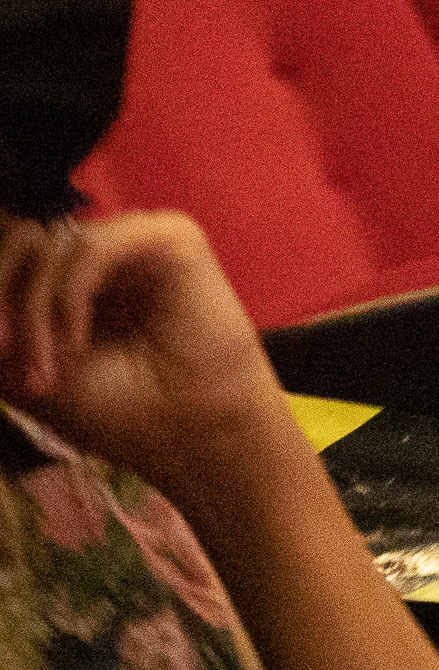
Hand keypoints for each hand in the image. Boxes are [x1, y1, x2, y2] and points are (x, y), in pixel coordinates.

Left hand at [0, 214, 294, 514]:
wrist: (189, 431)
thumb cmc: (117, 408)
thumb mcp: (21, 370)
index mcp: (68, 278)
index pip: (12, 251)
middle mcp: (100, 253)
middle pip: (21, 238)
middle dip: (1, 292)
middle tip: (5, 349)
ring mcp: (133, 242)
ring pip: (51, 246)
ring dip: (34, 312)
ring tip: (51, 370)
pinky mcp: (170, 238)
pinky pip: (92, 248)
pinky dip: (67, 297)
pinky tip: (76, 343)